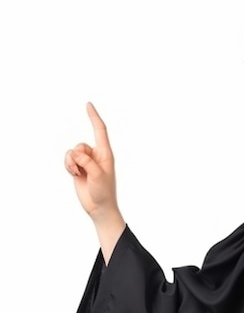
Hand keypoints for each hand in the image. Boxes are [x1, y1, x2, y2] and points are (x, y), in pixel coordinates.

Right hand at [64, 102, 119, 222]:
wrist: (99, 207)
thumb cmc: (103, 192)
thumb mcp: (97, 175)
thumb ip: (87, 161)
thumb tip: (75, 153)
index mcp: (106, 154)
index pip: (100, 131)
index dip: (94, 117)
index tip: (89, 104)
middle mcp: (96, 155)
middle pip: (80, 145)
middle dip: (77, 157)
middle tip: (83, 170)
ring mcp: (86, 161)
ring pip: (72, 152)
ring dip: (71, 163)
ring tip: (78, 174)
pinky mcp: (78, 167)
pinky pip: (67, 159)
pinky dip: (68, 166)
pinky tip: (74, 175)